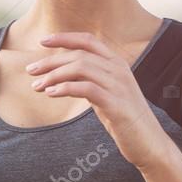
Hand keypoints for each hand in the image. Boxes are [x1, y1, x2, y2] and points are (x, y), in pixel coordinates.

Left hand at [25, 30, 168, 169]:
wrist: (149, 143)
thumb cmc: (125, 118)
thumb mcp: (108, 93)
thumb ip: (92, 80)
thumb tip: (65, 75)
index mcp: (117, 64)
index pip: (89, 40)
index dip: (65, 37)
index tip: (43, 41)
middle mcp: (119, 70)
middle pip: (79, 55)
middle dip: (51, 61)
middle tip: (31, 71)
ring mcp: (119, 86)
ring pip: (81, 68)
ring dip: (54, 75)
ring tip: (38, 86)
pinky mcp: (116, 104)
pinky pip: (86, 88)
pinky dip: (66, 88)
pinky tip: (52, 93)